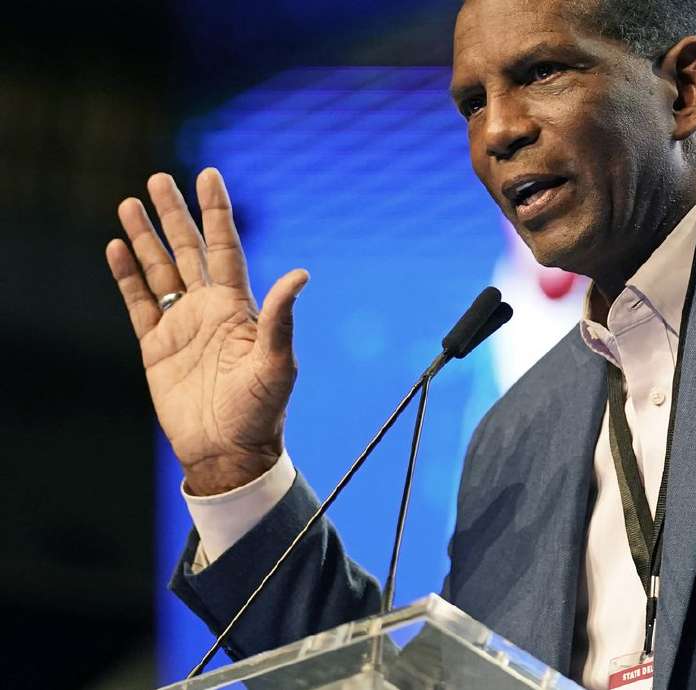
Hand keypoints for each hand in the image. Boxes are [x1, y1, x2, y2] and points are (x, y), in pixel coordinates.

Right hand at [105, 168, 308, 494]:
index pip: (225, 247)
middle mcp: (209, 309)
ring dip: (145, 239)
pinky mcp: (156, 349)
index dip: (216, 212)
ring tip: (129, 202)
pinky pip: (138, 304)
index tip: (210, 175)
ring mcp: (181, 327)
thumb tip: (302, 274)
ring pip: (159, 271)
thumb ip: (281, 319)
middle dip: (174, 215)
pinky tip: (117, 248)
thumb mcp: (277, 364)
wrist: (229, 452)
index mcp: (239, 307)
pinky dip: (127, 276)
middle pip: (189, 250)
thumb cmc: (262, 411)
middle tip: (159, 178)